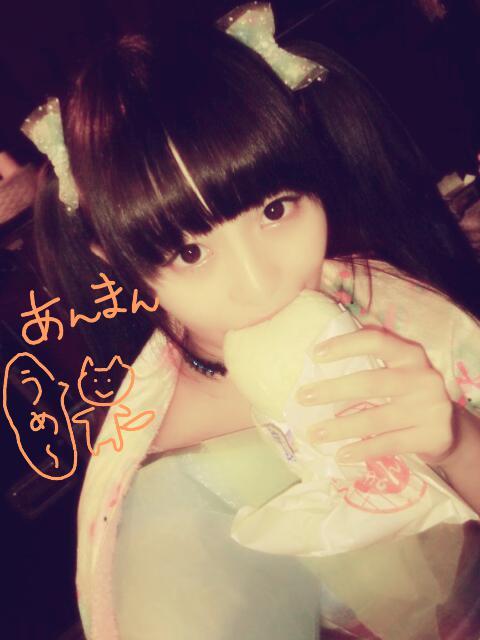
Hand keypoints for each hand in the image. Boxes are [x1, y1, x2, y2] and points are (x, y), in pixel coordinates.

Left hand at [295, 326, 455, 464]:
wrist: (448, 431)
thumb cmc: (406, 396)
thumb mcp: (396, 374)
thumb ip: (368, 368)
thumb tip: (314, 373)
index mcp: (410, 354)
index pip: (376, 340)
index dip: (345, 345)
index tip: (315, 354)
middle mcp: (423, 377)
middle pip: (370, 382)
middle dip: (332, 390)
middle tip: (302, 397)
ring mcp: (431, 407)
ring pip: (376, 418)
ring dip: (340, 427)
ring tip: (313, 434)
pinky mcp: (433, 435)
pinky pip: (389, 443)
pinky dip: (362, 450)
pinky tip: (340, 454)